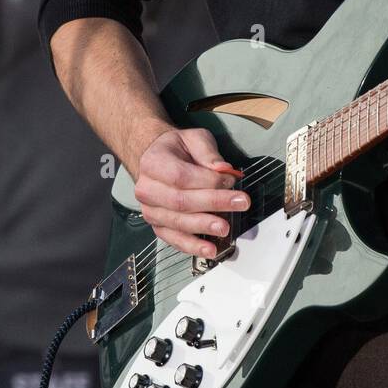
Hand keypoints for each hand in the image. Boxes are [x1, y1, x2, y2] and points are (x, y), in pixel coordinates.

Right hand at [133, 126, 248, 258]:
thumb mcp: (193, 138)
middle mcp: (147, 189)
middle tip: (239, 204)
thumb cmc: (176, 149)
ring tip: (225, 228)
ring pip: (177, 222)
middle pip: (181, 201)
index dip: (208, 181)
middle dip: (213, 203)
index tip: (231, 181)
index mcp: (153, 163)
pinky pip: (174, 239)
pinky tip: (209, 250)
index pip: (181, 176)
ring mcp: (151, 210)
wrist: (155, 159)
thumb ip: (208, 152)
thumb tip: (224, 170)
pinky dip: (193, 246)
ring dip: (204, 227)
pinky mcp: (158, 226)